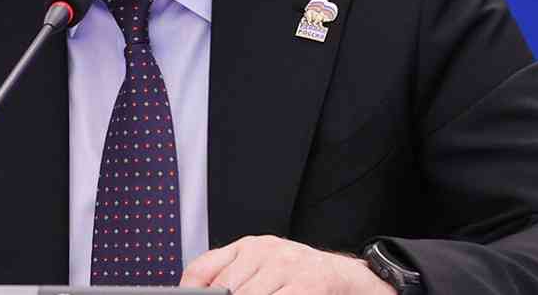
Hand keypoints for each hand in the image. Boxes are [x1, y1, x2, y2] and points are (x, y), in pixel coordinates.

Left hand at [180, 235, 393, 294]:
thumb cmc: (299, 277)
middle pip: (224, 288)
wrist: (346, 277)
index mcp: (247, 246)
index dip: (191, 290)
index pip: (204, 268)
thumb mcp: (262, 268)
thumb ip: (231, 275)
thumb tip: (199, 291)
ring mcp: (286, 265)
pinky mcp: (308, 282)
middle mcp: (263, 250)